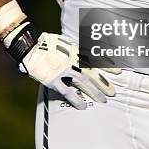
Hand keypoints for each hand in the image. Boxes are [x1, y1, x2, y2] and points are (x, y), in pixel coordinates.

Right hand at [4, 22, 120, 109]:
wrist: (29, 46)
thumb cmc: (46, 43)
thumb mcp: (63, 42)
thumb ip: (73, 49)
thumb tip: (83, 52)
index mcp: (75, 51)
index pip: (95, 59)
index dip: (108, 66)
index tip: (118, 72)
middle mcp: (72, 60)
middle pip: (92, 73)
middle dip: (104, 83)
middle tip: (113, 93)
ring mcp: (63, 70)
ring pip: (83, 82)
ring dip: (94, 92)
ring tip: (103, 100)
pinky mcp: (53, 79)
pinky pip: (67, 91)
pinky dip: (75, 99)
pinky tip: (83, 106)